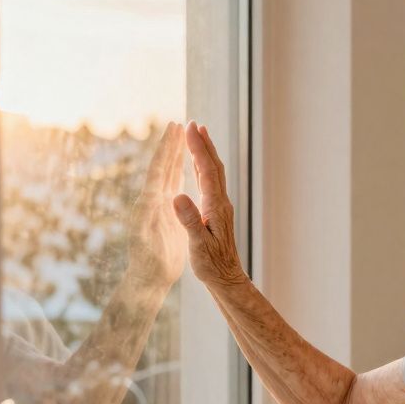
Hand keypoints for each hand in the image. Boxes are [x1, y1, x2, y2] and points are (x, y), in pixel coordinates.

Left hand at [126, 122, 187, 289]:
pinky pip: (173, 187)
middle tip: (177, 124)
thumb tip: (161, 199)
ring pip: (168, 175)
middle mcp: (151, 201)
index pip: (159, 170)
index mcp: (149, 204)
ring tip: (181, 138)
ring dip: (175, 156)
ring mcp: (158, 207)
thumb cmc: (151, 265)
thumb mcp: (150, 243)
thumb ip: (152, 220)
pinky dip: (178, 173)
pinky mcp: (165, 214)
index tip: (173, 129)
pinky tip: (183, 166)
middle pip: (162, 167)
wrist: (148, 280)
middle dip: (170, 146)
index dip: (167, 149)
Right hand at [172, 121, 247, 286]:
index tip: (189, 128)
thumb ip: (189, 220)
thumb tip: (177, 196)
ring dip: (206, 153)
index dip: (198, 148)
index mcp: (215, 206)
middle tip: (194, 124)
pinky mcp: (218, 213)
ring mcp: (221, 207)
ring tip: (199, 137)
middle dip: (204, 144)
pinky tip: (200, 166)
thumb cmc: (211, 265)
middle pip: (214, 166)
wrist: (227, 279)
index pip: (207, 170)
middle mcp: (221, 203)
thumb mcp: (197, 244)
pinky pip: (211, 184)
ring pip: (214, 173)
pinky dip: (205, 169)